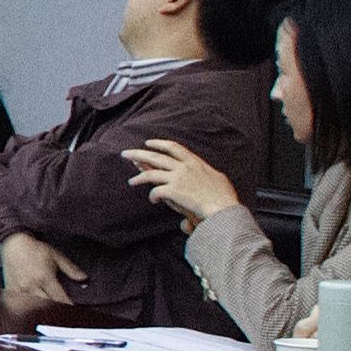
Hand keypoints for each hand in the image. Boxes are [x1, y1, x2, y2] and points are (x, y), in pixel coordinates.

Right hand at [0, 235, 72, 309]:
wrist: (13, 244)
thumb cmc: (34, 250)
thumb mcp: (56, 256)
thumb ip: (71, 269)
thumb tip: (84, 278)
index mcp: (45, 277)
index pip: (60, 299)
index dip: (68, 307)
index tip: (74, 312)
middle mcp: (32, 286)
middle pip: (46, 307)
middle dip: (56, 312)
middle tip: (64, 316)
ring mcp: (20, 290)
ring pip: (32, 309)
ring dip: (42, 312)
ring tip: (49, 315)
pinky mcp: (11, 292)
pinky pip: (19, 306)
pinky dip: (27, 310)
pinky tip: (32, 312)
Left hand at [122, 137, 241, 225]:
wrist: (224, 208)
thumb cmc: (225, 197)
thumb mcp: (219, 180)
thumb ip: (210, 178)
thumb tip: (213, 177)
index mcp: (195, 162)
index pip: (174, 148)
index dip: (159, 144)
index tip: (148, 142)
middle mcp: (184, 167)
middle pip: (156, 156)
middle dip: (138, 154)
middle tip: (125, 154)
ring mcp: (178, 178)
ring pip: (151, 173)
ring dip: (139, 177)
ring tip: (131, 181)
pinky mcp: (174, 191)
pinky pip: (156, 191)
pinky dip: (153, 196)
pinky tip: (153, 200)